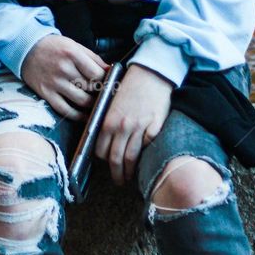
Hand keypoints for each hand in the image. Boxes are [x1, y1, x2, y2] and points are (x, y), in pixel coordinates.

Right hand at [21, 35, 108, 121]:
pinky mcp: (46, 94)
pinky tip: (85, 115)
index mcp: (72, 54)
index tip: (109, 83)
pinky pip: (66, 110)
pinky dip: (78, 116)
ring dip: (93, 105)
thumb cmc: (54, 47)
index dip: (106, 81)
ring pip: (82, 101)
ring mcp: (54, 83)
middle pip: (91, 87)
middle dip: (101, 92)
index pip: (97, 74)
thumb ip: (93, 58)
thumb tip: (110, 71)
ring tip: (97, 103)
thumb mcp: (74, 46)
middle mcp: (64, 69)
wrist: (27, 49)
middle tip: (105, 94)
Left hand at [95, 64, 173, 185]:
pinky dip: (144, 158)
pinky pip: (147, 149)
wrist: (151, 74)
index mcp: (107, 120)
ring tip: (130, 177)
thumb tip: (106, 142)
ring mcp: (138, 129)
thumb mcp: (112, 103)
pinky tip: (144, 163)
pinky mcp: (154, 128)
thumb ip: (108, 123)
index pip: (100, 150)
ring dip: (129, 172)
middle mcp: (121, 127)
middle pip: (115, 159)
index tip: (107, 165)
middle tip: (118, 180)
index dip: (103, 160)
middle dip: (116, 173)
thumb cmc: (130, 86)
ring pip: (131, 158)